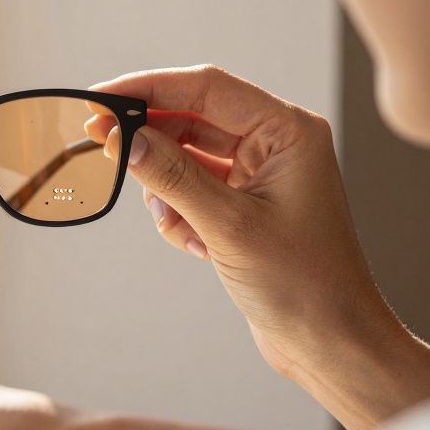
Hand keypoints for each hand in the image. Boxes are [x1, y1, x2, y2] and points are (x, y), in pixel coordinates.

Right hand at [87, 65, 392, 377]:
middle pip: (190, 117)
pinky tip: (193, 243)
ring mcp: (259, 173)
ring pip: (184, 155)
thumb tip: (124, 139)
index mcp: (287, 131)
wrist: (330, 341)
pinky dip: (178, 211)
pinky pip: (191, 188)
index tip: (99, 102)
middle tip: (102, 147)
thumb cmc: (302, 283)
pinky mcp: (243, 203)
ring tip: (176, 224)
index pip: (204, 88)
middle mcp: (275, 143)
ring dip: (165, 187)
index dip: (146, 88)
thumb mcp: (228, 225)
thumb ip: (172, 176)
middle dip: (148, 139)